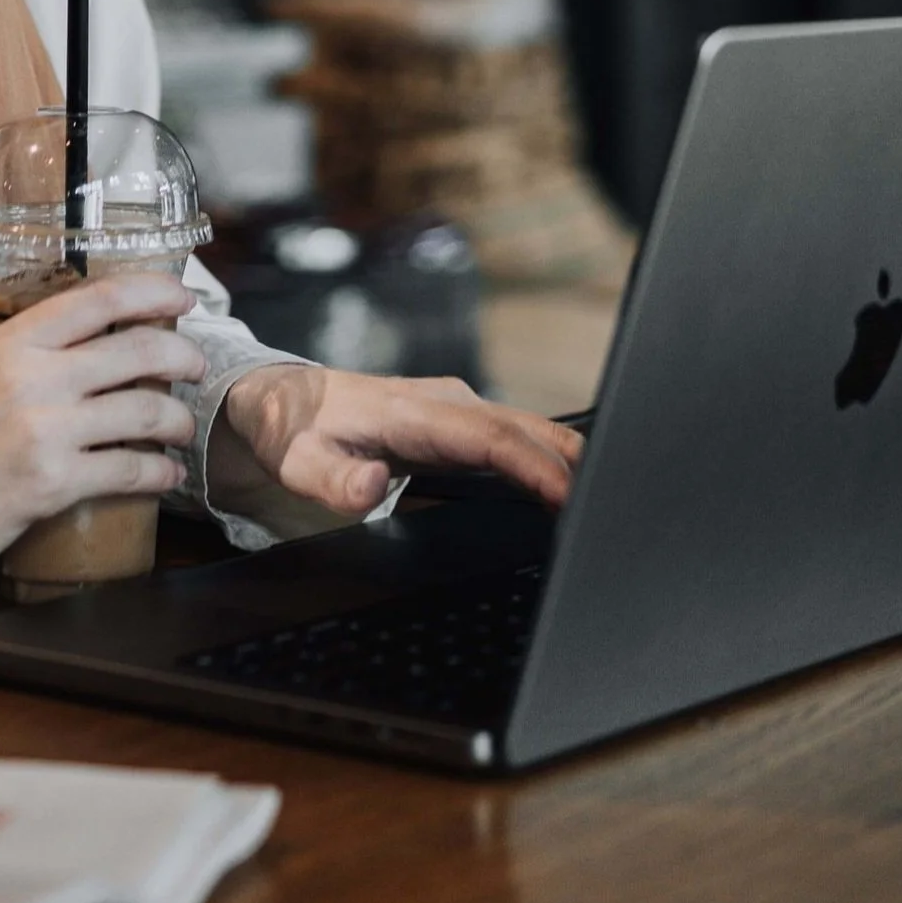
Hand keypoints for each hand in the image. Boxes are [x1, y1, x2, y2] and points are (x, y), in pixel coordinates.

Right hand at [0, 272, 204, 608]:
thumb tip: (7, 295)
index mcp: (10, 345)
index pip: (99, 299)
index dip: (153, 291)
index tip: (182, 296)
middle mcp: (31, 379)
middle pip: (137, 351)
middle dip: (183, 356)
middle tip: (196, 367)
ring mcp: (43, 431)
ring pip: (144, 412)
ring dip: (178, 420)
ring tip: (182, 427)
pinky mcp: (51, 484)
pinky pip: (130, 470)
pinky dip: (160, 472)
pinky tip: (167, 474)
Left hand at [211, 365, 582, 521]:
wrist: (283, 398)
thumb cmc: (293, 426)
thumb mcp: (295, 458)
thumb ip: (333, 478)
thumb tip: (375, 483)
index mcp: (415, 411)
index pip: (490, 437)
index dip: (534, 465)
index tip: (568, 496)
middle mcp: (447, 404)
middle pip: (526, 430)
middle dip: (575, 463)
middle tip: (617, 504)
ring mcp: (459, 412)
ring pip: (530, 431)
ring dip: (571, 459)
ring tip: (611, 500)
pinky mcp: (462, 424)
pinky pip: (517, 439)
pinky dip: (552, 459)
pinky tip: (575, 488)